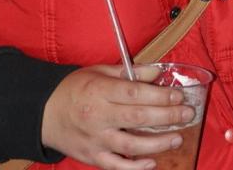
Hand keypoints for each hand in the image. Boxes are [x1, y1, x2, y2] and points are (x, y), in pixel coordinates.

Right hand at [42, 65, 193, 169]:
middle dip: (167, 117)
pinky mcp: (91, 157)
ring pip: (130, 145)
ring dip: (157, 143)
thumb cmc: (76, 87)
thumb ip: (130, 73)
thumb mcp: (101, 72)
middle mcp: (98, 117)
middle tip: (187, 114)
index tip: (179, 95)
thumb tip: (158, 72)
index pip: (135, 94)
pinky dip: (135, 167)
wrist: (44, 112)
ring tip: (178, 138)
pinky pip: (116, 166)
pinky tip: (152, 162)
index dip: (160, 95)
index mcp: (101, 92)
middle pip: (138, 118)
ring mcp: (95, 140)